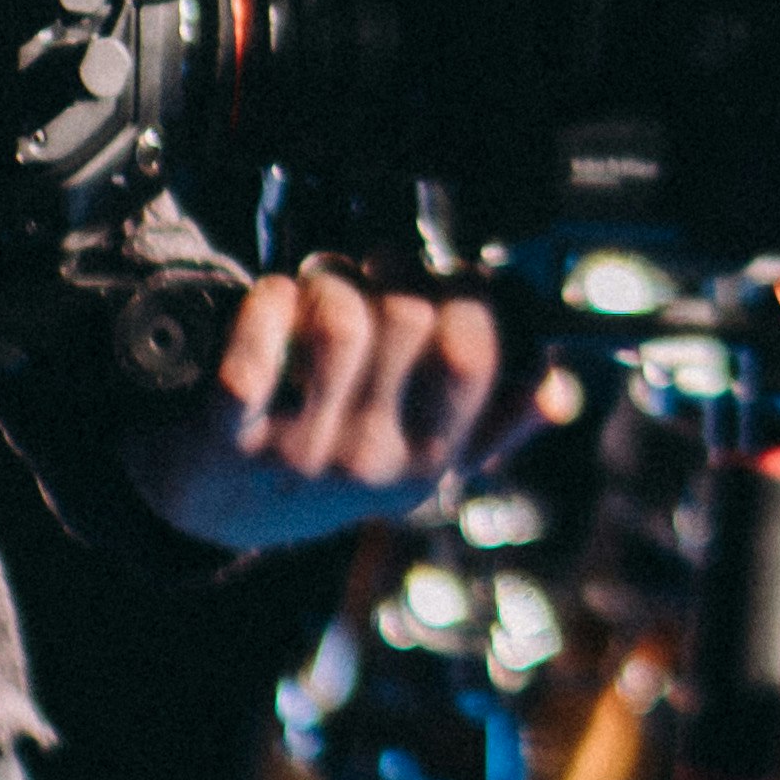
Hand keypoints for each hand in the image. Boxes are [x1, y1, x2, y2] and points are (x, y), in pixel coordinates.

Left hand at [123, 264, 554, 549]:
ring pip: (340, 323)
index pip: (477, 354)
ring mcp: (298, 450)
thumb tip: (558, 390)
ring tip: (320, 287)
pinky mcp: (226, 437)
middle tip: (373, 276)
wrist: (221, 509)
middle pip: (411, 320)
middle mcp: (371, 461)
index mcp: (430, 458)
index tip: (446, 281)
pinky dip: (263, 309)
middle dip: (393, 269)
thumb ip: (497, 421)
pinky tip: (272, 302)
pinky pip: (251, 358)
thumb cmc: (333, 457)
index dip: (466, 292)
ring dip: (330, 279)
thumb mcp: (423, 455)